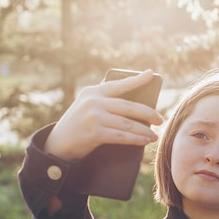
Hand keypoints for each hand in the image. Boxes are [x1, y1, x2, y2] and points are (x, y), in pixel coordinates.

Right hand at [43, 70, 163, 160]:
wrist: (58, 144)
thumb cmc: (79, 125)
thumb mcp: (88, 107)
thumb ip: (106, 103)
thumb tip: (139, 109)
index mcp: (93, 92)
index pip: (119, 84)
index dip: (137, 79)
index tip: (151, 74)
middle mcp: (94, 101)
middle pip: (129, 107)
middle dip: (148, 113)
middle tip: (160, 120)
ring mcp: (94, 116)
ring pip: (127, 123)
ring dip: (144, 131)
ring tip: (154, 135)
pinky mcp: (94, 132)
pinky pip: (121, 136)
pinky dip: (135, 139)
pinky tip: (144, 141)